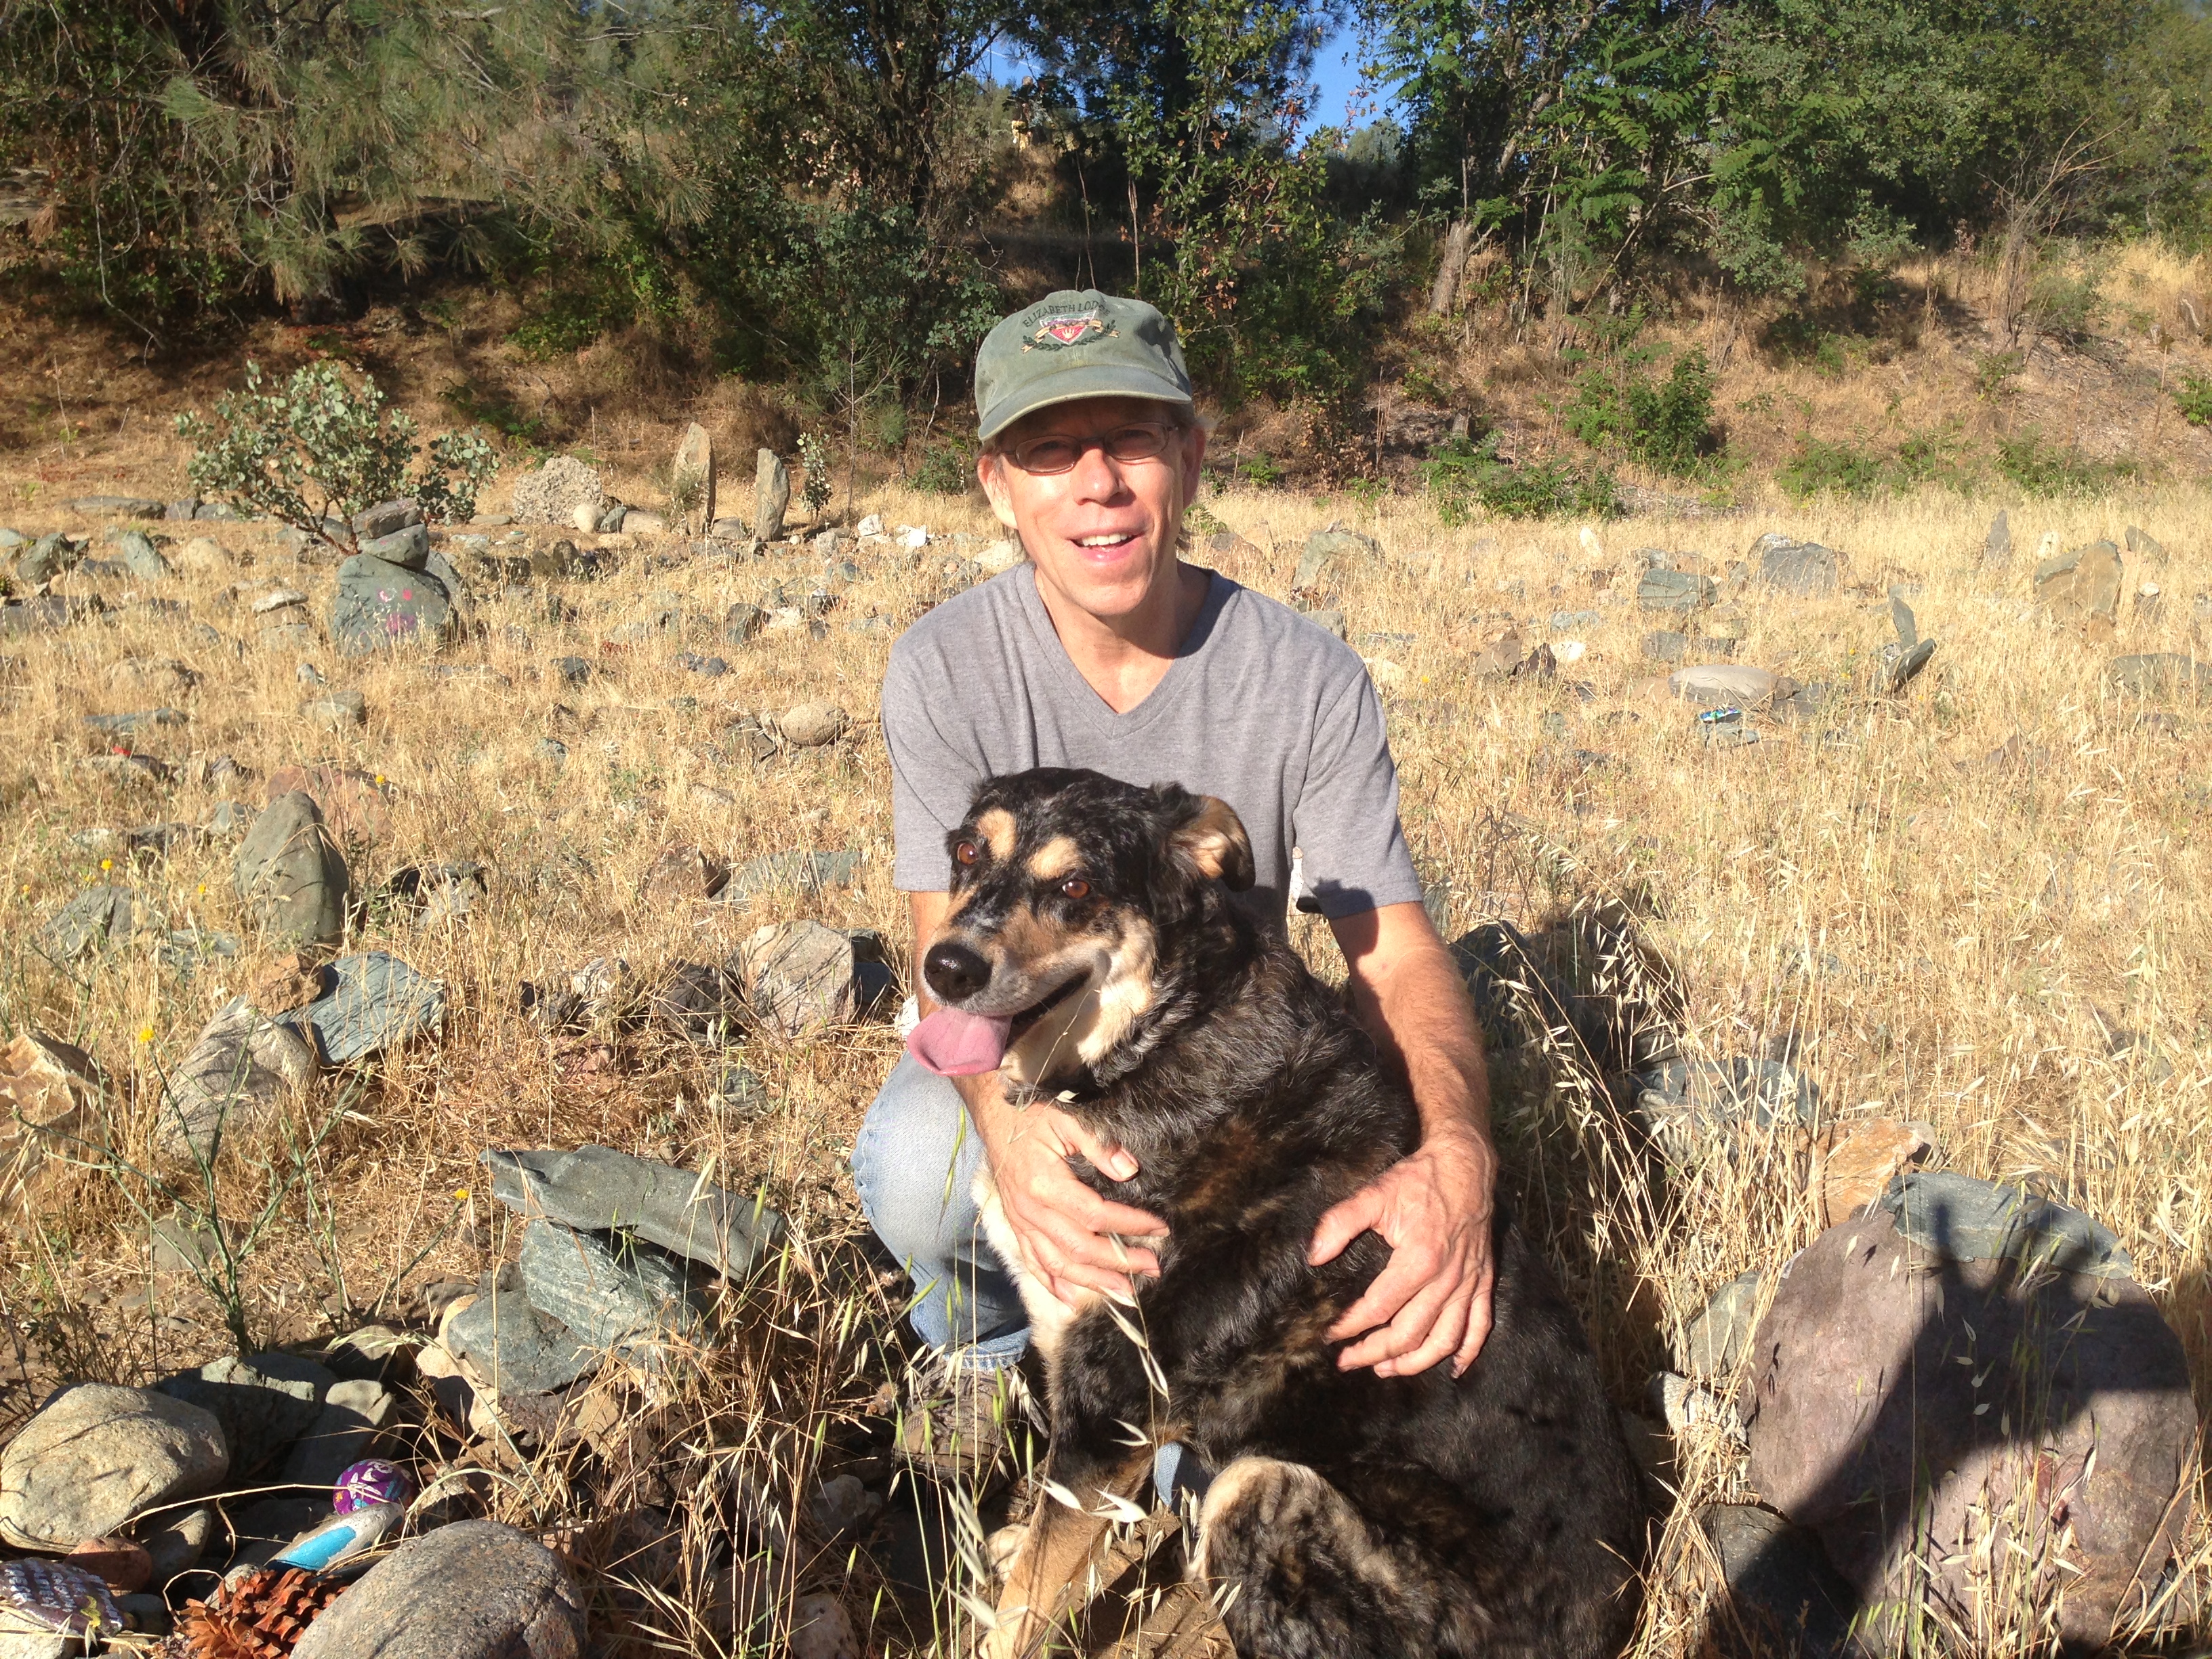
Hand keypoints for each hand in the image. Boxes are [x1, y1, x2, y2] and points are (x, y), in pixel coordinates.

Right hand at [986, 1102, 1166, 1305]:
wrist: (994, 1114)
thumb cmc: (1031, 1114)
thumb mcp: (1067, 1118)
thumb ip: (1098, 1144)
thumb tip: (1128, 1170)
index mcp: (1045, 1184)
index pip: (1095, 1214)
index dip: (1129, 1224)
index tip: (1159, 1228)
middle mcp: (1031, 1210)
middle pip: (1079, 1248)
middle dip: (1119, 1262)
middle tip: (1152, 1268)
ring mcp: (1021, 1221)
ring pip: (1057, 1263)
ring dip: (1092, 1281)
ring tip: (1124, 1292)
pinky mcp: (1016, 1225)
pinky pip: (1031, 1262)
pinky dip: (1050, 1283)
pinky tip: (1070, 1298)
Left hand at [1308, 1124, 1496, 1377]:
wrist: (1466, 1163)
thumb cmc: (1419, 1178)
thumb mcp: (1375, 1193)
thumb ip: (1341, 1222)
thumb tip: (1314, 1255)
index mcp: (1420, 1259)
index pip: (1379, 1307)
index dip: (1352, 1325)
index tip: (1330, 1334)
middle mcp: (1448, 1279)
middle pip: (1410, 1333)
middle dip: (1375, 1353)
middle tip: (1348, 1361)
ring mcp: (1469, 1283)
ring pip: (1445, 1340)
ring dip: (1415, 1362)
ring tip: (1386, 1370)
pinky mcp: (1483, 1281)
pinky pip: (1480, 1327)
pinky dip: (1468, 1353)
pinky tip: (1453, 1370)